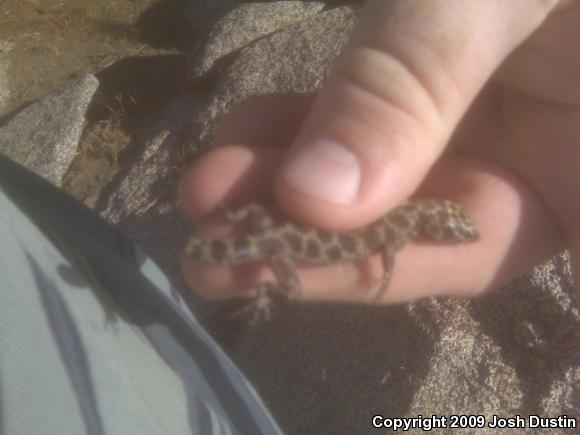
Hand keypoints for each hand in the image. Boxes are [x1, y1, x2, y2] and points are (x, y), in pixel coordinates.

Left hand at [180, 0, 578, 303]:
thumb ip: (416, 83)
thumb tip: (318, 196)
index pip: (478, 248)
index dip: (376, 268)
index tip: (273, 272)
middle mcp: (536, 164)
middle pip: (412, 227)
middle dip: (307, 234)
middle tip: (211, 254)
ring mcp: (484, 130)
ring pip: (376, 181)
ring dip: (286, 184)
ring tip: (204, 191)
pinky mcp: (433, 95)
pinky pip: (364, 125)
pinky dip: (303, 129)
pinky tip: (239, 136)